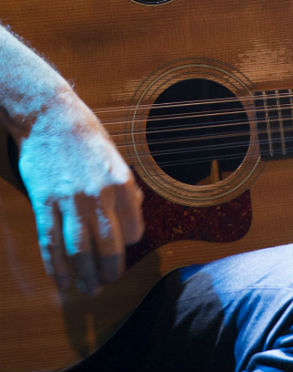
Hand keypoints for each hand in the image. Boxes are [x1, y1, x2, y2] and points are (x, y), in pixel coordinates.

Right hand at [16, 88, 143, 295]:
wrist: (49, 117)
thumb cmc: (86, 134)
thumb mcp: (116, 156)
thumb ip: (126, 186)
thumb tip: (135, 211)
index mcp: (121, 182)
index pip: (133, 228)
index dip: (130, 243)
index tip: (125, 249)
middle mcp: (98, 194)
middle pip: (107, 246)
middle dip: (109, 270)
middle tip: (106, 284)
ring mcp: (69, 200)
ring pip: (79, 250)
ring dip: (84, 275)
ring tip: (87, 289)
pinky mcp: (44, 202)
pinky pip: (51, 241)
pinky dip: (56, 265)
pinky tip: (61, 279)